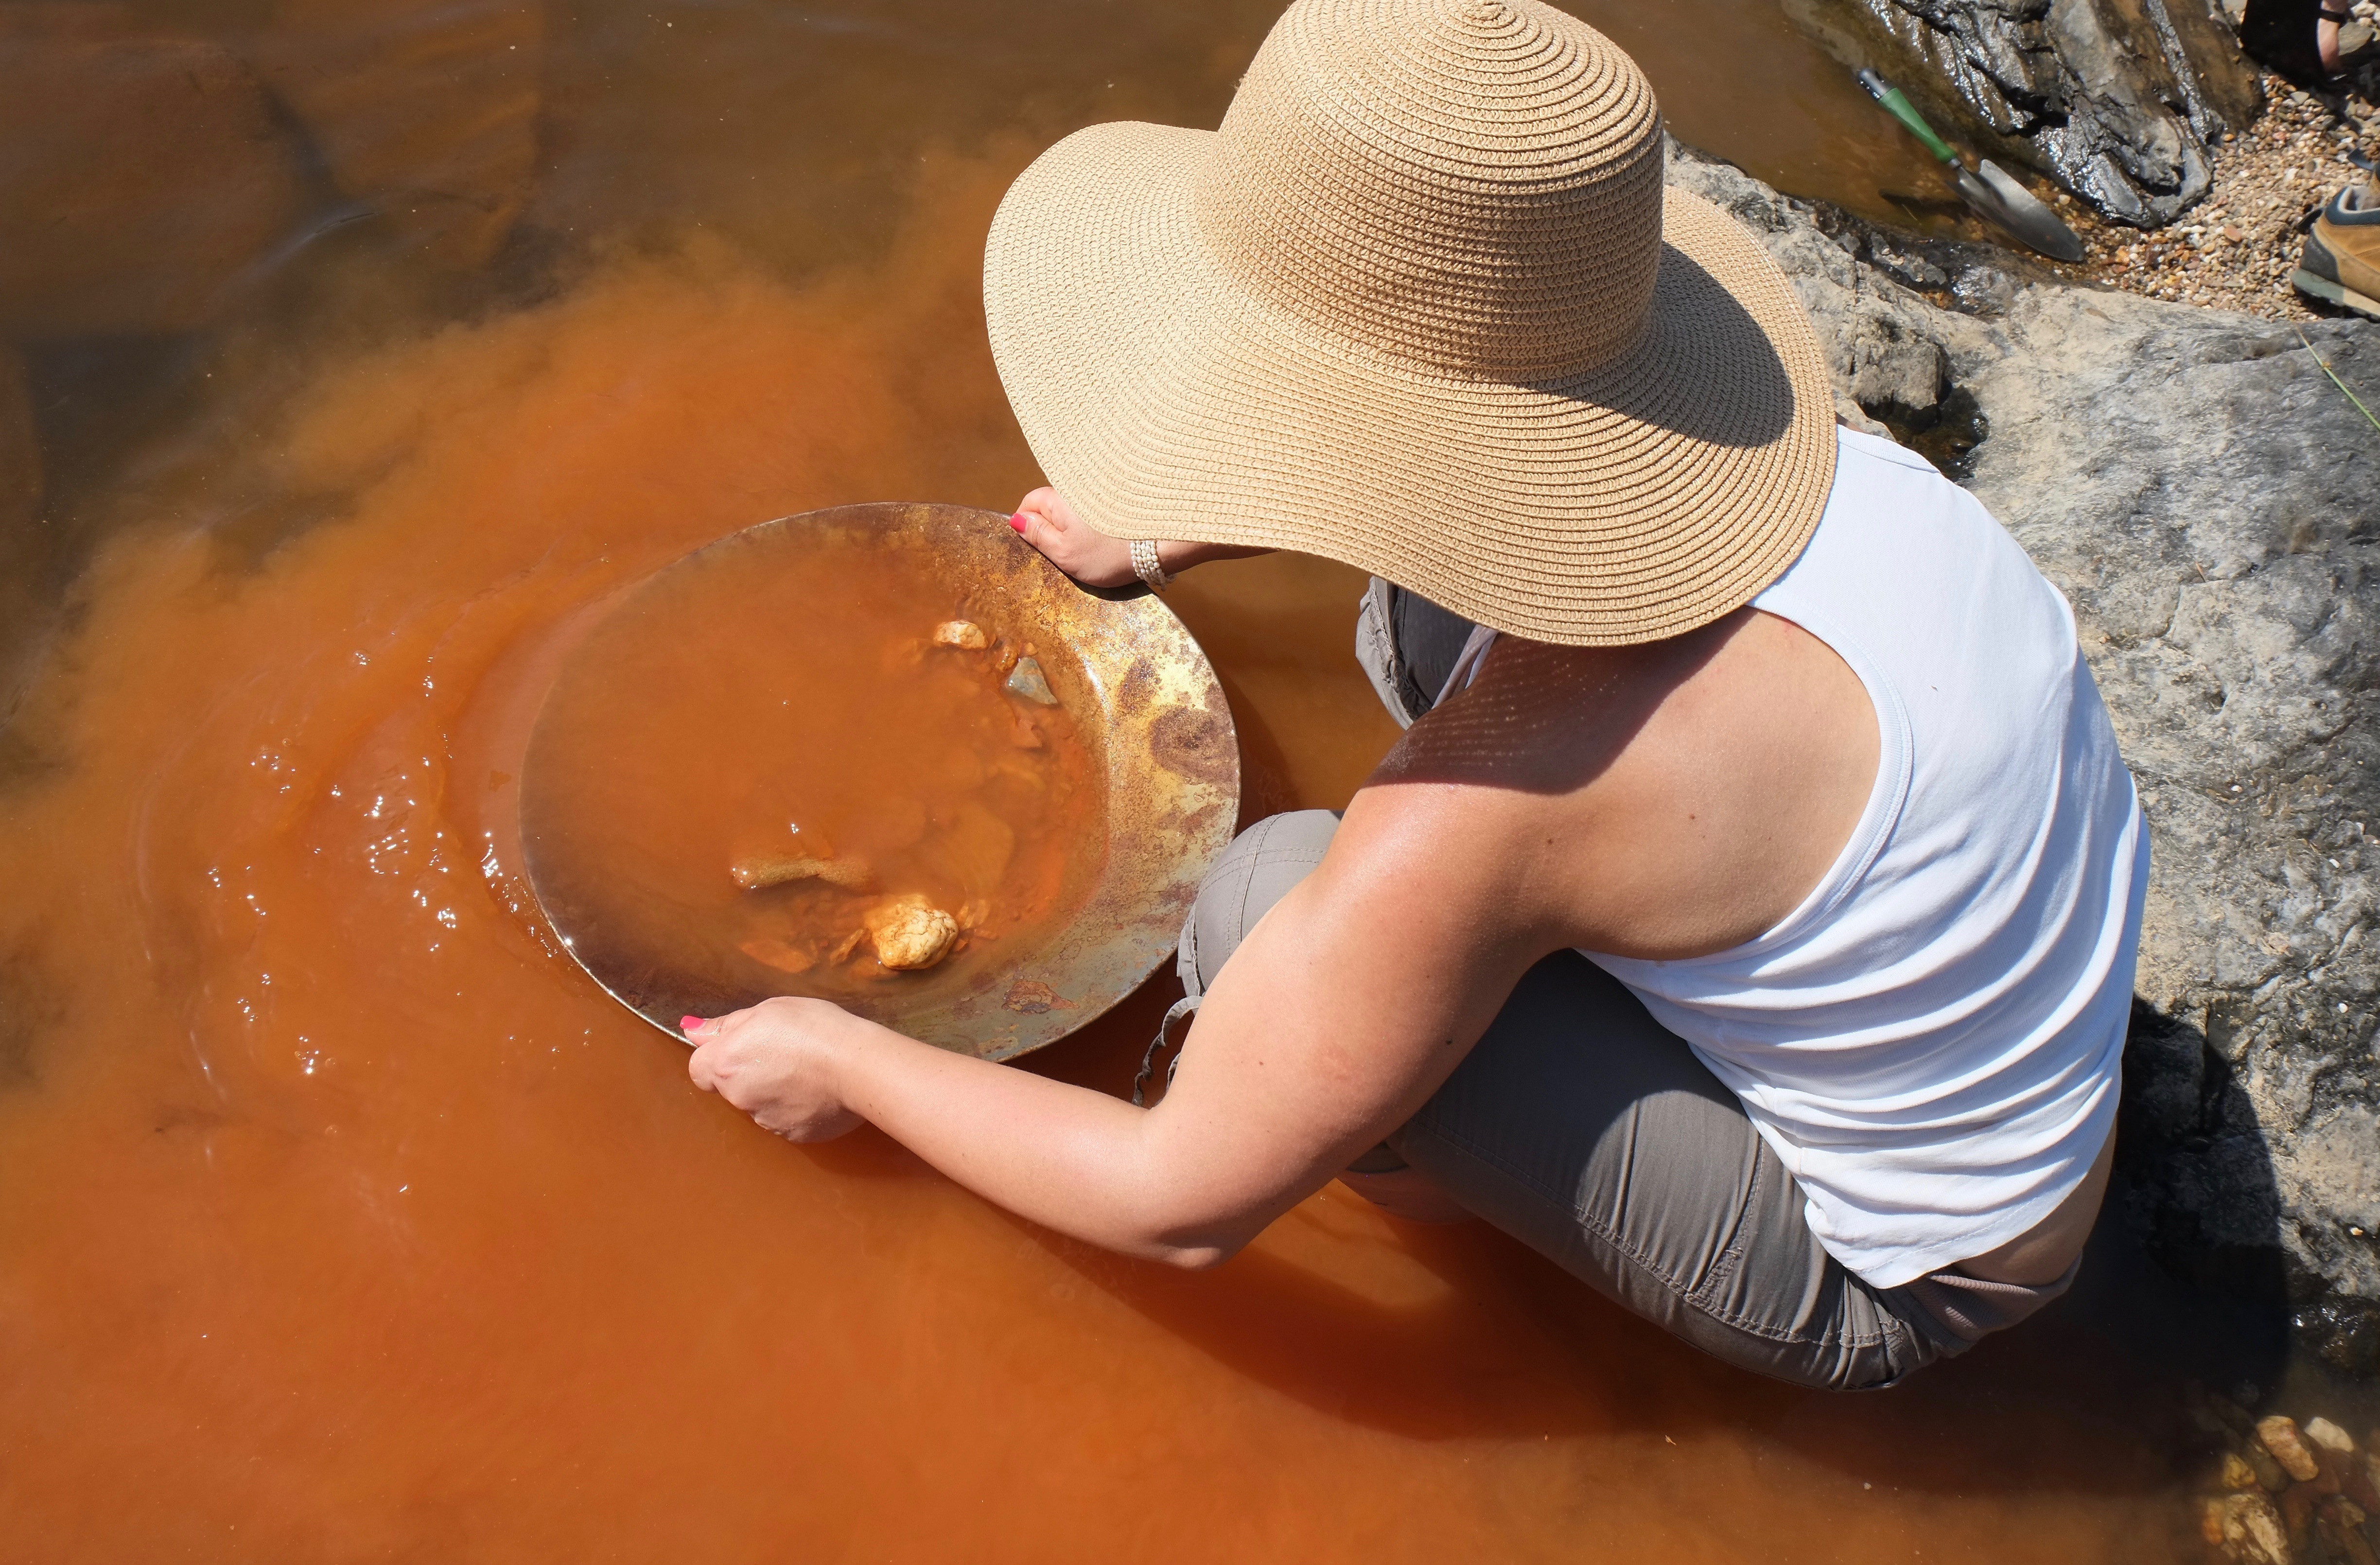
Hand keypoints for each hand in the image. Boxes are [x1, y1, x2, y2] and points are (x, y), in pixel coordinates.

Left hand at [684, 997, 869, 1141]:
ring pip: (760, 1104)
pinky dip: (798, 1107)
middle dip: (751, 1072)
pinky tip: (820, 1089)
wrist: (859, 1067)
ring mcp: (766, 1121)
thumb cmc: (815, 1029)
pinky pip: (788, 1119)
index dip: (718, 1057)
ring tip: (809, 1070)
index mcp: (726, 1063)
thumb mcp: (769, 1010)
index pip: (699, 1069)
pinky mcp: (794, 1135)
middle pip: (732, 1086)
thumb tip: (692, 1031)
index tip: (743, 1047)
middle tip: (786, 1052)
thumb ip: (727, 1025)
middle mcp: (739, 1097)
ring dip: (775, 1090)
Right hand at [1009, 486, 1137, 586]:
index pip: (1028, 503)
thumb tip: (1015, 521)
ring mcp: (1098, 492)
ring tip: (1093, 549)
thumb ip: (1038, 536)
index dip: (1029, 527)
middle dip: (1055, 529)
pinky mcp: (1117, 500)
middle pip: (1051, 507)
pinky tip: (1108, 541)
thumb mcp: (1065, 553)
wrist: (1160, 545)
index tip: (1042, 548)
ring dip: (1077, 528)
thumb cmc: (1110, 553)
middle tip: (1069, 554)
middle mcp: (1076, 488)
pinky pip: (1094, 512)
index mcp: (1058, 497)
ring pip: (1073, 511)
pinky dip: (1097, 526)